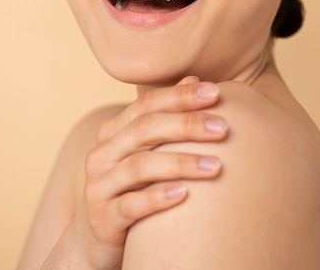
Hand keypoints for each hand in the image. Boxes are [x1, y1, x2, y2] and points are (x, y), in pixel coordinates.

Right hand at [71, 78, 227, 269]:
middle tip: (222, 128)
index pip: (147, 104)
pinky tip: (184, 194)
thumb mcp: (146, 151)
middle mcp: (102, 153)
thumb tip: (194, 80)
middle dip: (186, 125)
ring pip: (140, 166)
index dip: (180, 96)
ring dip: (181, 163)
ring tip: (216, 166)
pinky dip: (157, 198)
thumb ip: (166, 116)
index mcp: (113, 131)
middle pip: (145, 130)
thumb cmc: (132, 187)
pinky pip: (130, 206)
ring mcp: (99, 186)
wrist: (97, 239)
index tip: (215, 92)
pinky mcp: (102, 218)